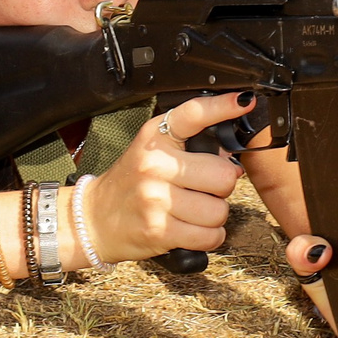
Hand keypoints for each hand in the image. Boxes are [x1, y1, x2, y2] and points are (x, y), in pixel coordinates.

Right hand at [77, 91, 250, 263]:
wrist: (94, 219)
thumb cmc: (130, 184)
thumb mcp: (152, 151)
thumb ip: (190, 147)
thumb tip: (232, 159)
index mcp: (155, 137)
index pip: (193, 114)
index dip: (222, 107)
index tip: (243, 101)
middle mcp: (155, 164)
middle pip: (223, 176)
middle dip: (221, 187)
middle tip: (203, 189)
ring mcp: (155, 198)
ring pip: (219, 210)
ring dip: (214, 215)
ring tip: (194, 211)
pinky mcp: (159, 230)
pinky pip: (209, 236)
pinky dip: (209, 236)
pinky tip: (193, 228)